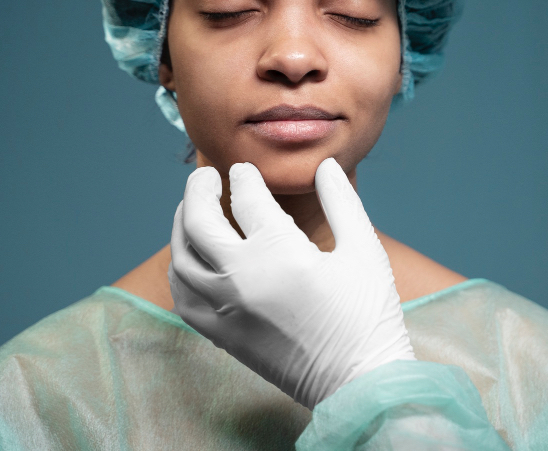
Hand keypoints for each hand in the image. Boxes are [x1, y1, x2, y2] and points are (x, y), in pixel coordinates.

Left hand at [168, 158, 415, 408]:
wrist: (360, 382)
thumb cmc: (367, 315)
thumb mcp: (363, 249)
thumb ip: (341, 201)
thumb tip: (324, 165)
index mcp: (279, 252)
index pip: (246, 198)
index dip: (244, 178)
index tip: (244, 170)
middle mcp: (241, 278)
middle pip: (199, 221)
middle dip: (197, 190)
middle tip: (204, 176)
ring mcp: (226, 310)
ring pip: (182, 259)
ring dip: (182, 227)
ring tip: (191, 210)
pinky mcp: (223, 336)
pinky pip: (184, 298)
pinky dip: (180, 272)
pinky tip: (190, 260)